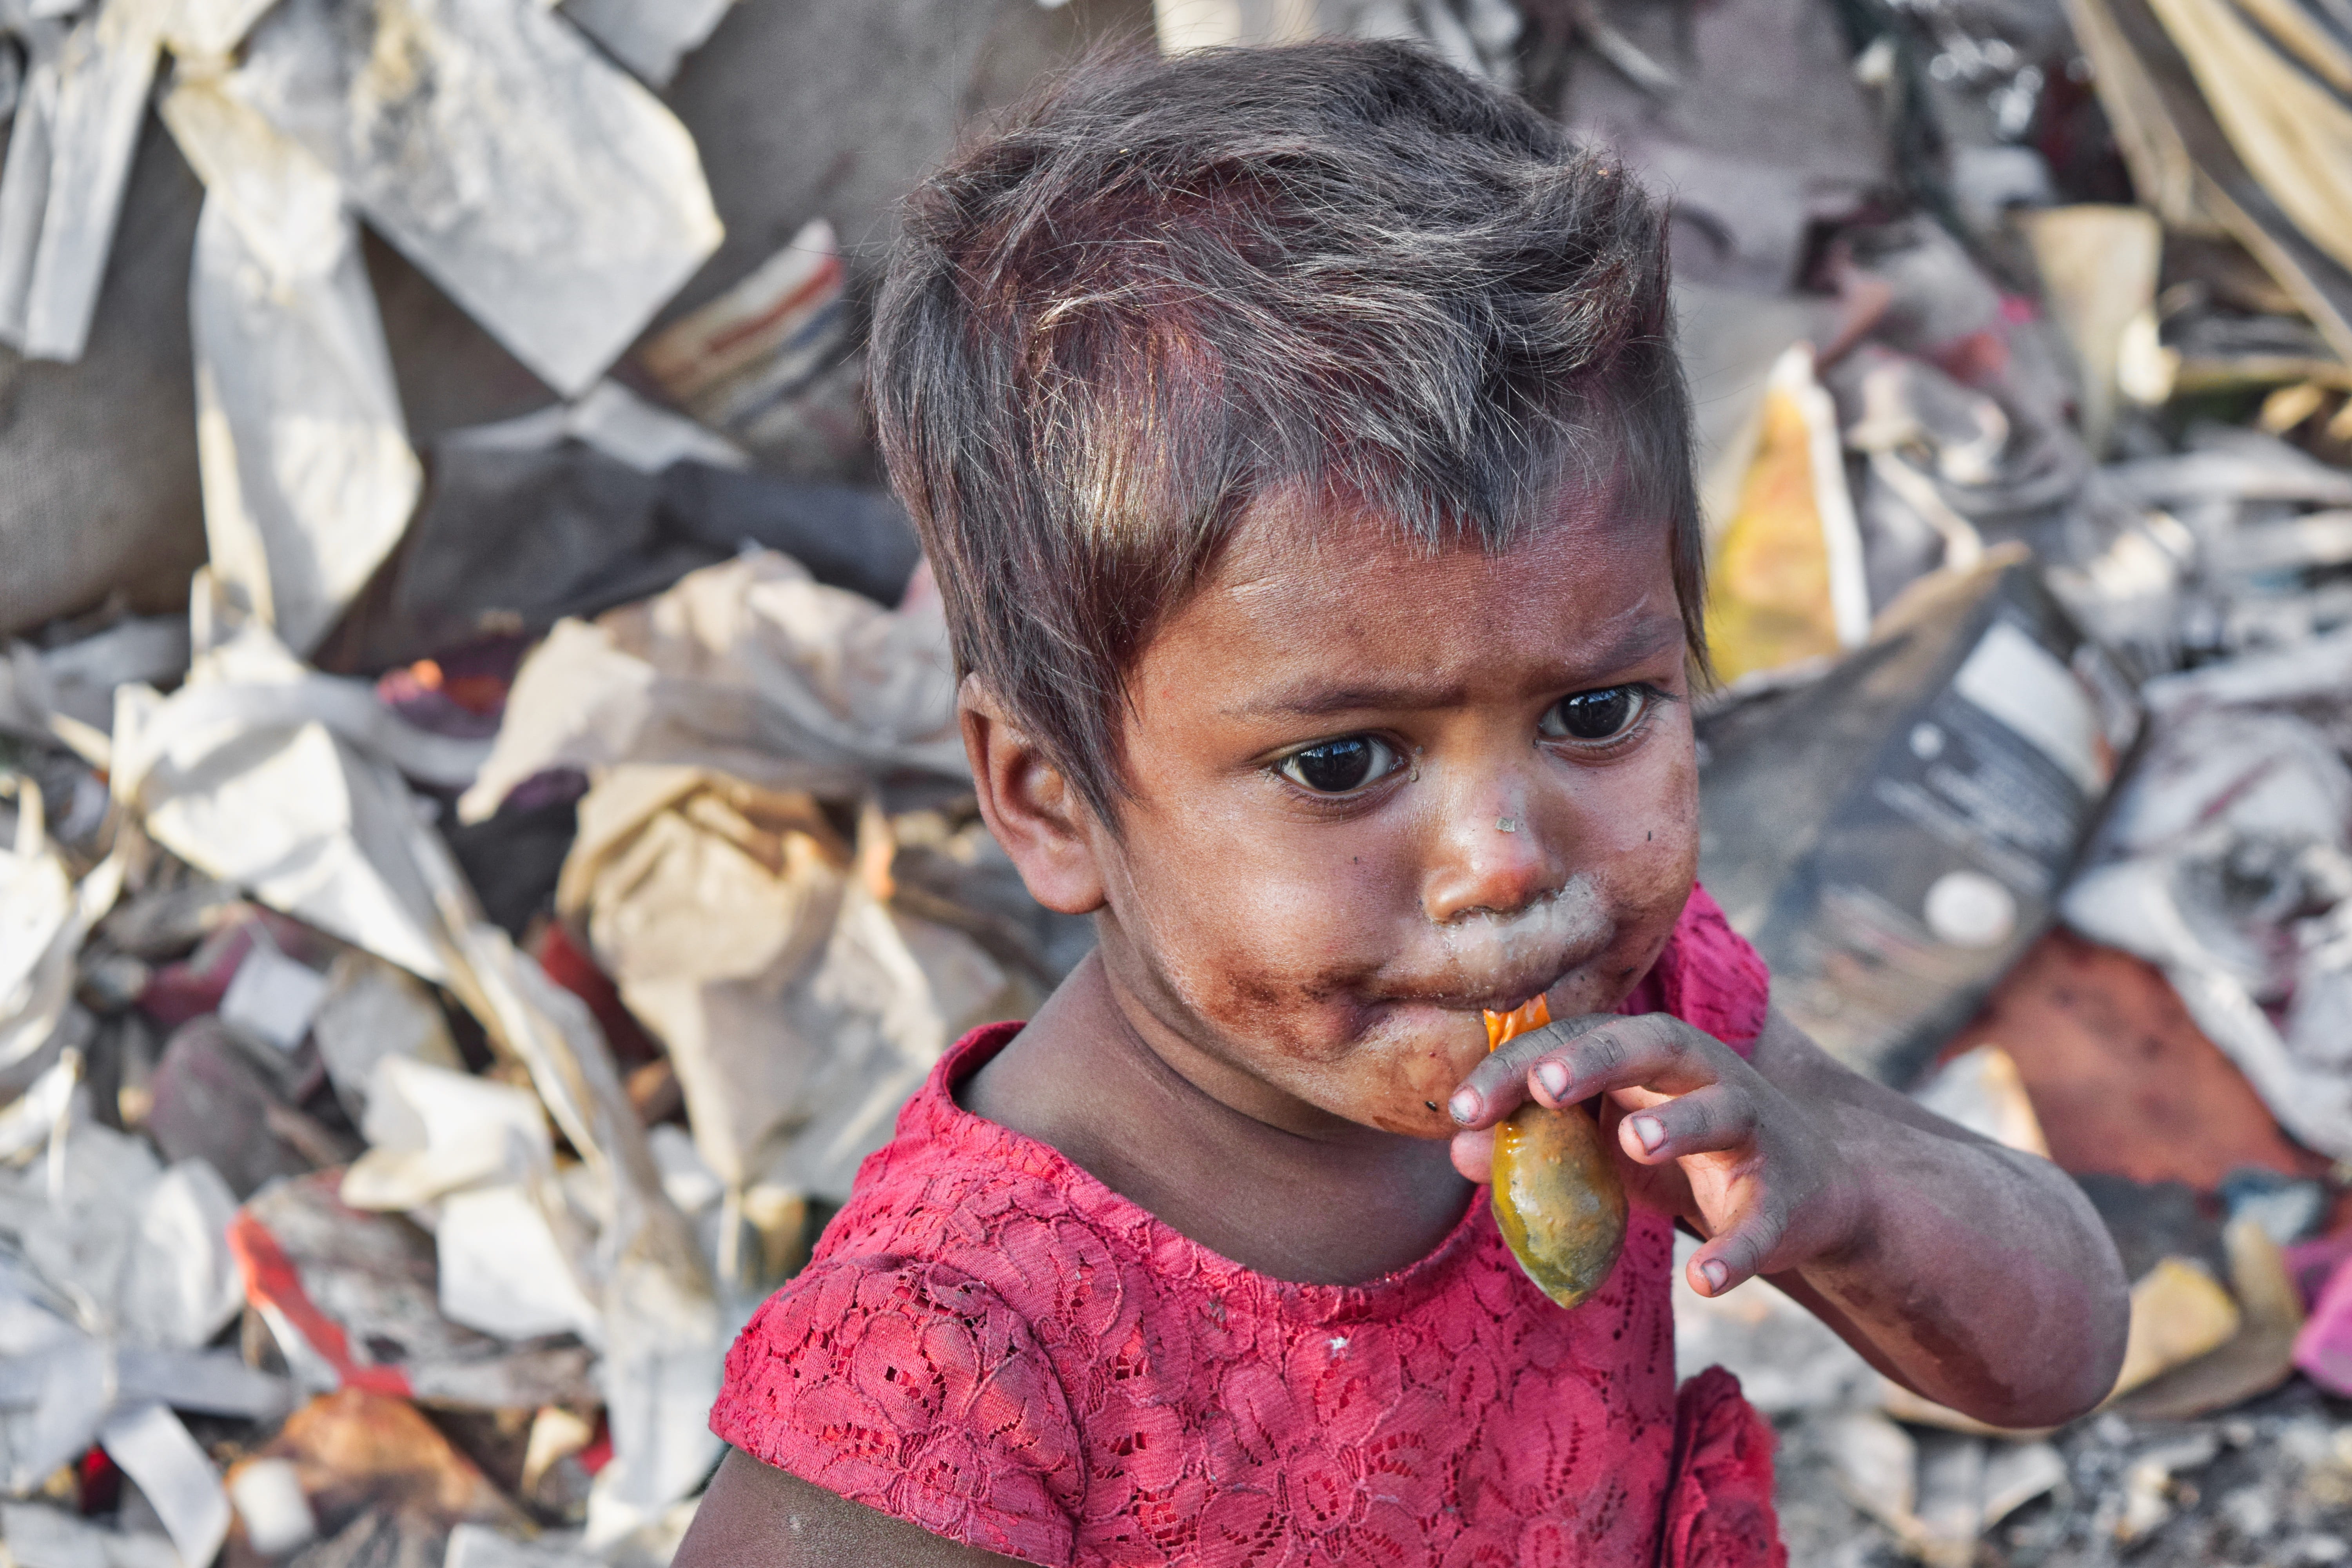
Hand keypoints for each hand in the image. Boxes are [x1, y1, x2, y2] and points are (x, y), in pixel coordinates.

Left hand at [1446, 1012, 1864, 1296]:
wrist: (1809, 1191)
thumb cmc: (1683, 1154)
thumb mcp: (1607, 1144)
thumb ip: (1539, 1144)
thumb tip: (1460, 1150)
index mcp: (1649, 1055)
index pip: (1574, 1042)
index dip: (1517, 1068)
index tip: (1462, 1107)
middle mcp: (1705, 1074)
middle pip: (1652, 1046)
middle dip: (1597, 1060)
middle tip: (1545, 1086)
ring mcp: (1754, 1130)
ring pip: (1720, 1111)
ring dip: (1678, 1124)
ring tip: (1633, 1141)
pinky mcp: (1787, 1195)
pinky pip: (1763, 1221)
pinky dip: (1738, 1250)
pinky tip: (1705, 1281)